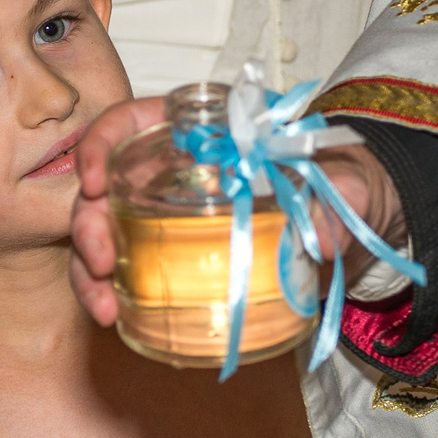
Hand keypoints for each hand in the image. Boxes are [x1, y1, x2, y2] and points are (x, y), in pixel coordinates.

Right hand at [67, 100, 405, 324]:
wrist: (348, 223)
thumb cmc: (337, 185)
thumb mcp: (344, 183)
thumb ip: (339, 197)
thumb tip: (324, 235)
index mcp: (199, 129)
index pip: (130, 120)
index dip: (99, 143)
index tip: (93, 180)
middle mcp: (168, 167)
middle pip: (104, 184)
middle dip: (88, 223)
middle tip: (102, 261)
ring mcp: (162, 213)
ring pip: (104, 231)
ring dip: (90, 269)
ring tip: (104, 308)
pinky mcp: (167, 254)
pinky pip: (124, 268)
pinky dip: (110, 292)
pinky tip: (116, 317)